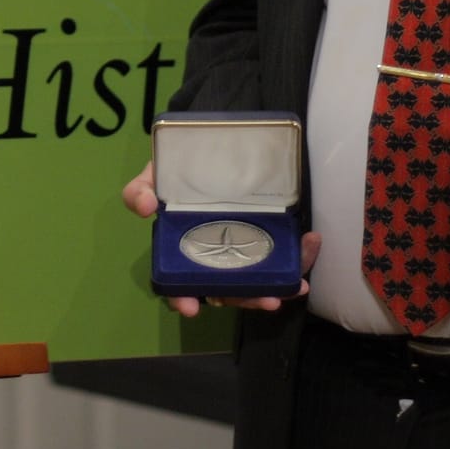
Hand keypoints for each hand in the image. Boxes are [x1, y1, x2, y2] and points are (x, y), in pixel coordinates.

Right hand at [121, 159, 319, 316]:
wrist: (210, 141)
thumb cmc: (178, 168)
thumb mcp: (154, 175)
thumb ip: (140, 189)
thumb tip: (143, 206)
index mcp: (185, 249)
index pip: (181, 283)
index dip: (184, 297)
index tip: (190, 307)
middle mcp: (215, 255)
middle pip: (228, 289)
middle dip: (247, 299)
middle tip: (266, 301)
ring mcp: (243, 247)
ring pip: (260, 279)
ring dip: (279, 286)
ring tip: (296, 286)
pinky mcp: (269, 235)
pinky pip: (285, 254)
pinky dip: (299, 255)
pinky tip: (309, 243)